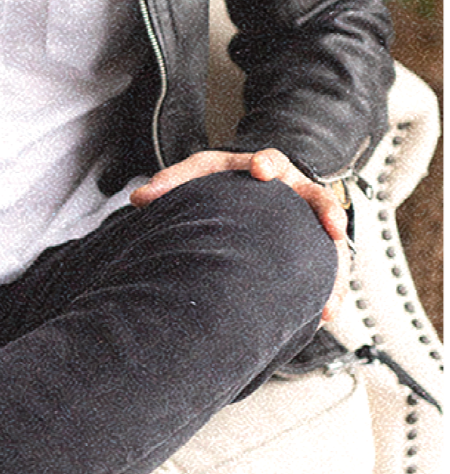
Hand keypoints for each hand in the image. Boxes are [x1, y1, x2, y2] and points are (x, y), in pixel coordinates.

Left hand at [130, 147, 349, 322]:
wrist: (250, 192)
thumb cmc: (224, 180)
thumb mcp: (201, 174)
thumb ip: (173, 183)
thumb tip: (138, 199)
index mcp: (267, 169)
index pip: (271, 160)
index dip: (267, 163)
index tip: (260, 171)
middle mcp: (295, 191)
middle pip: (318, 196)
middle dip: (327, 209)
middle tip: (333, 225)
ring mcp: (309, 219)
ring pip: (331, 238)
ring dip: (335, 264)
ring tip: (330, 296)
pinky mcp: (315, 246)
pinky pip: (329, 266)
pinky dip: (328, 289)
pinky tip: (323, 314)